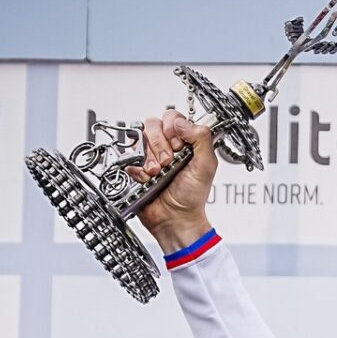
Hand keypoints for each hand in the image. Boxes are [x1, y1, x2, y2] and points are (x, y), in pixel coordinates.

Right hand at [134, 107, 217, 252]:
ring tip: (158, 173)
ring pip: (140, 139)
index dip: (173, 129)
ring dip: (150, 158)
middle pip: (153, 125)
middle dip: (160, 144)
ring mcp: (150, 156)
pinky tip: (148, 179)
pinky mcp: (137, 167)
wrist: (175, 219)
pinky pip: (129, 157)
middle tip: (168, 162)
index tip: (179, 146)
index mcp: (185, 142)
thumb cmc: (192, 196)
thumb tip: (183, 122)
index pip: (172, 118)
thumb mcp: (206, 165)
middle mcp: (166, 146)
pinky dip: (138, 169)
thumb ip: (202, 138)